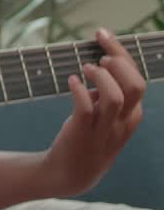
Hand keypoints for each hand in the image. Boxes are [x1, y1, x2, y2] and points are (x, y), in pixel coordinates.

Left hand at [41, 29, 146, 196]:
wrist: (71, 173)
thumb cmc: (87, 137)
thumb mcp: (105, 117)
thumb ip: (106, 94)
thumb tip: (99, 65)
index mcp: (132, 114)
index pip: (138, 79)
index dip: (122, 53)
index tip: (102, 35)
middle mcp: (123, 121)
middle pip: (135, 86)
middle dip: (119, 62)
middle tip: (99, 55)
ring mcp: (103, 129)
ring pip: (115, 97)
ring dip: (101, 77)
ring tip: (85, 68)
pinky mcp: (82, 134)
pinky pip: (85, 109)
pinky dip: (79, 91)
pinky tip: (71, 81)